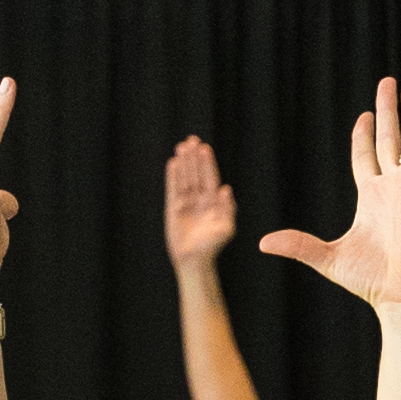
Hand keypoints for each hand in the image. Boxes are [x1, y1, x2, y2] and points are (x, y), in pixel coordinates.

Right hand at [163, 134, 235, 270]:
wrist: (194, 259)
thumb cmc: (213, 246)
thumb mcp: (226, 228)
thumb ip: (227, 209)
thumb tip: (226, 189)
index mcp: (214, 202)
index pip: (210, 178)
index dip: (207, 163)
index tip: (204, 148)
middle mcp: (201, 200)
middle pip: (196, 173)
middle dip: (194, 158)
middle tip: (191, 140)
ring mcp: (186, 202)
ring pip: (185, 178)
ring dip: (183, 163)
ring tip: (181, 147)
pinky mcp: (173, 207)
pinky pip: (173, 188)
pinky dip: (173, 176)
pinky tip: (173, 163)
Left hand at [257, 77, 400, 313]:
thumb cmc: (372, 283)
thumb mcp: (326, 258)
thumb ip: (298, 245)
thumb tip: (263, 242)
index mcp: (371, 201)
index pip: (366, 157)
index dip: (364, 134)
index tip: (365, 114)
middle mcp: (390, 191)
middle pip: (388, 141)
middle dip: (388, 112)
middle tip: (390, 84)